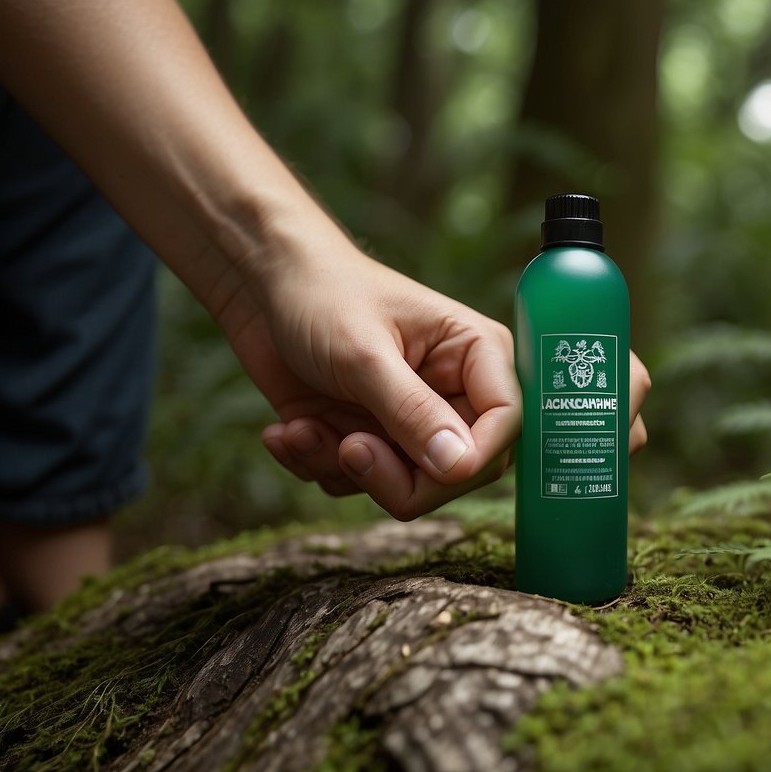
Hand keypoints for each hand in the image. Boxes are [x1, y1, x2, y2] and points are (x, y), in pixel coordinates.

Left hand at [220, 247, 520, 519]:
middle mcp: (454, 392)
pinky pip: (360, 484)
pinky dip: (319, 465)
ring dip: (343, 469)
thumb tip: (460, 467)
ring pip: (406, 486)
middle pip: (461, 470)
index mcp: (477, 355)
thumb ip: (413, 412)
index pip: (508, 423)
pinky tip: (291, 430)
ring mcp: (410, 420)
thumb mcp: (365, 355)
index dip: (471, 460)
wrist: (262, 284)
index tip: (420, 472)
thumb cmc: (322, 295)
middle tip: (348, 450)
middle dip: (398, 477)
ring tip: (302, 429)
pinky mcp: (370, 438)